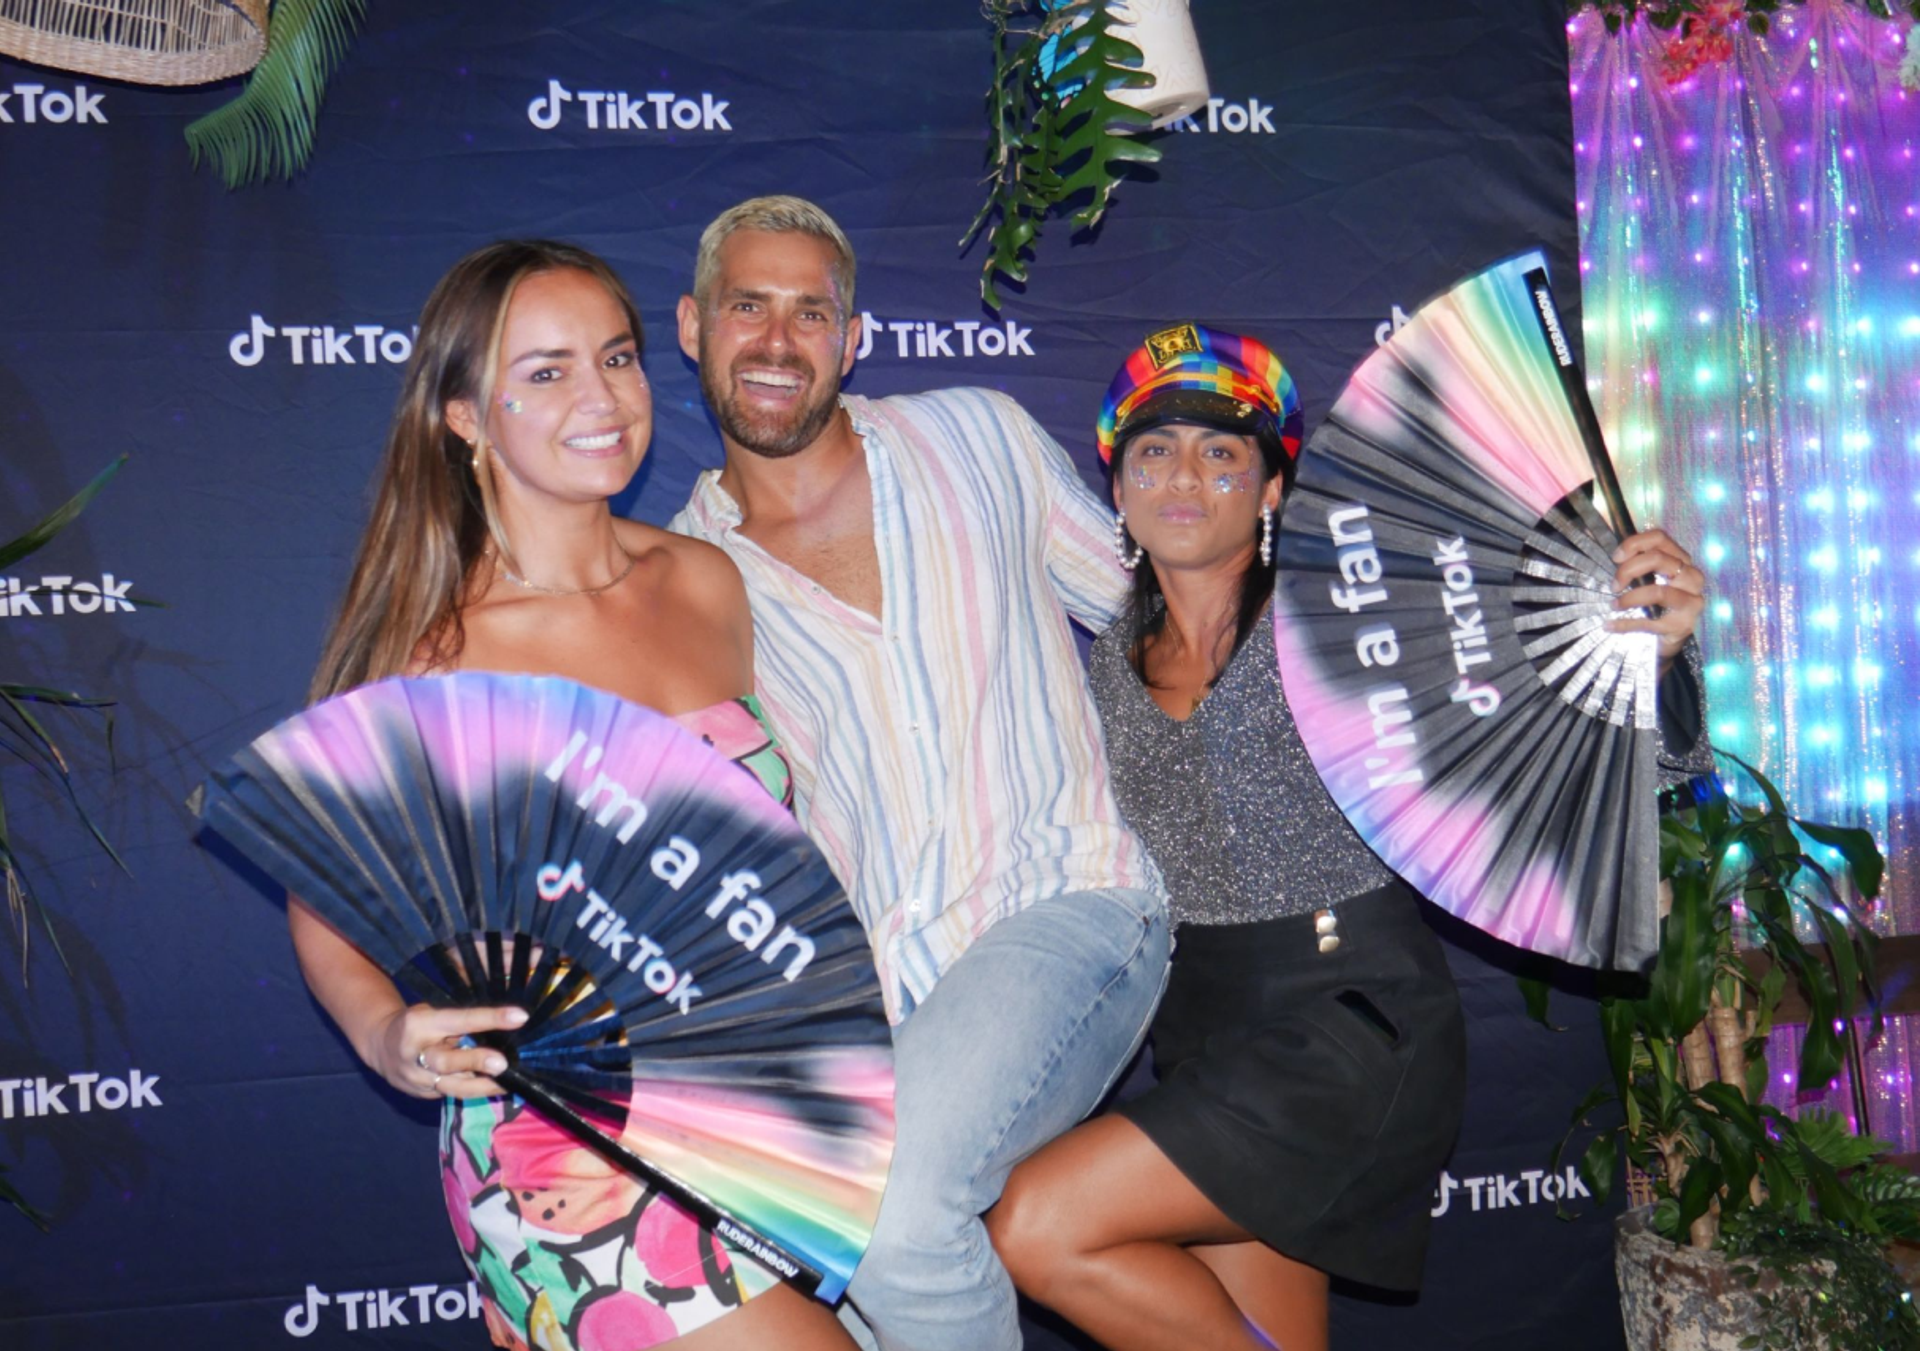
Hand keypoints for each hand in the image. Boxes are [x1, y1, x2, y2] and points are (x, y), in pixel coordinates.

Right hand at [369, 1003, 527, 1099]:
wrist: (380, 1046)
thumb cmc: (417, 1022)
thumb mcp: (433, 1012)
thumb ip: (459, 1020)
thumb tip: (503, 1025)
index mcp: (420, 1023)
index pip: (459, 1020)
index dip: (490, 1018)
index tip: (519, 1017)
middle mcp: (415, 1053)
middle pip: (446, 1061)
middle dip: (476, 1061)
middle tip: (503, 1064)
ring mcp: (416, 1079)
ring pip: (451, 1086)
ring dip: (483, 1086)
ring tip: (510, 1084)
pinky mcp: (422, 1094)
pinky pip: (452, 1093)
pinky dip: (475, 1090)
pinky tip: (496, 1087)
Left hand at [1606, 527, 1705, 668]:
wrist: (1671, 635)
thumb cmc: (1656, 601)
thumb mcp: (1649, 578)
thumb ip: (1635, 563)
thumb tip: (1605, 548)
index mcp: (1682, 559)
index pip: (1660, 538)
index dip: (1634, 543)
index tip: (1615, 557)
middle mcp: (1692, 576)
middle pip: (1659, 559)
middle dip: (1628, 570)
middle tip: (1613, 585)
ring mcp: (1691, 601)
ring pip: (1658, 591)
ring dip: (1629, 598)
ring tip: (1613, 605)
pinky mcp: (1683, 624)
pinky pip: (1650, 622)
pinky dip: (1625, 624)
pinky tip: (1609, 625)